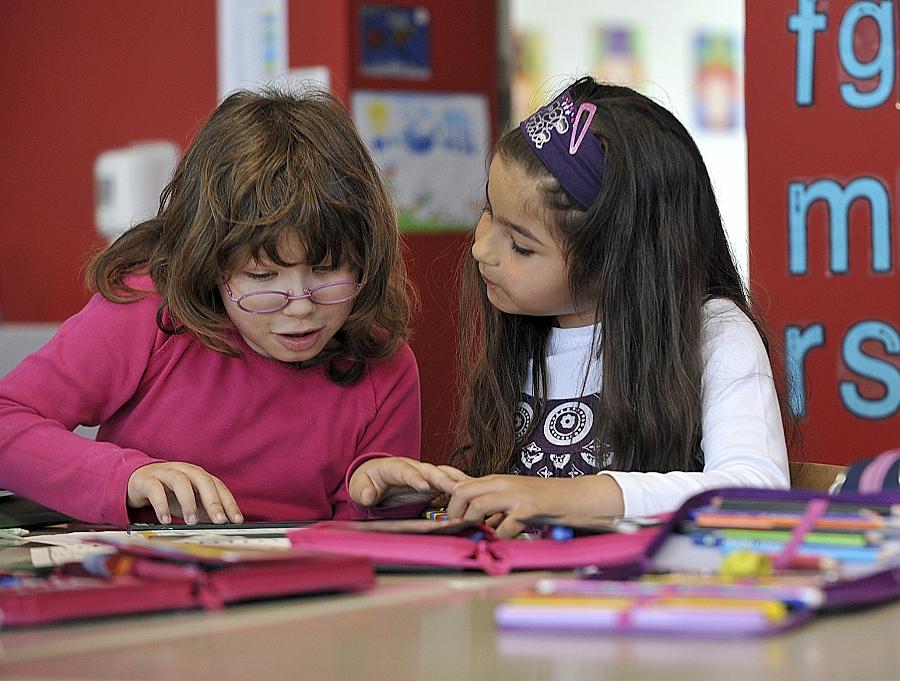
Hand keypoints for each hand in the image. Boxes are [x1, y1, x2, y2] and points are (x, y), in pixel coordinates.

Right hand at [127, 462, 243, 524]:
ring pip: (181, 482)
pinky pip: (155, 489)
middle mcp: (185, 471)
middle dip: (213, 501)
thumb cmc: (168, 492)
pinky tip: (165, 520)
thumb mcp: (189, 501)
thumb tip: (221, 528)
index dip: (229, 503)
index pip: (218, 486)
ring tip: (191, 522)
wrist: (138, 481)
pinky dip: (161, 505)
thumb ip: (204, 511)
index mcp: (199, 476)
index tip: (237, 520)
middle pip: (203, 480)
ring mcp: (166, 473)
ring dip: (188, 502)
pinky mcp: (147, 480)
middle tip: (219, 521)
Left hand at [349, 457, 470, 507]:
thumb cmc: (368, 482)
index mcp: (394, 467)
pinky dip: (463, 488)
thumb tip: (369, 495)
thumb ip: (362, 491)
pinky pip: (451, 484)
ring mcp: (426, 475)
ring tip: (474, 490)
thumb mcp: (358, 487)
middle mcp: (414, 468)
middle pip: (431, 471)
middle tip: (457, 490)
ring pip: (445, 475)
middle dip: (444, 479)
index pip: (405, 470)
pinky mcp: (434, 484)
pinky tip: (476, 495)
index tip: (424, 487)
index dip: (415, 478)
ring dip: (458, 482)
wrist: (376, 479)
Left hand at [445, 474, 623, 537]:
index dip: (451, 506)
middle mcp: (503, 483)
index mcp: (497, 480)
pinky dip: (501, 538)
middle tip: (459, 531)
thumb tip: (476, 523)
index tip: (451, 522)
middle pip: (462, 492)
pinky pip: (506, 525)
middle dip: (455, 514)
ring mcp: (516, 494)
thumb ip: (495, 506)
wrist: (577, 497)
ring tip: (479, 537)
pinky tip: (505, 543)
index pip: (461, 487)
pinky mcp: (530, 508)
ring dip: (473, 525)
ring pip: (478, 505)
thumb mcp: (515, 497)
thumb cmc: (546, 500)